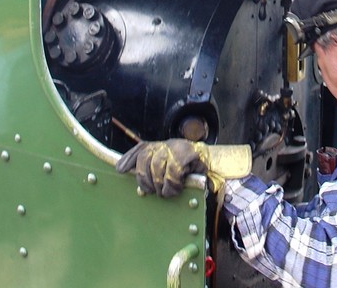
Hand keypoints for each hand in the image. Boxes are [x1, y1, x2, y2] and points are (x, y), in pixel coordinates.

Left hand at [116, 139, 251, 197]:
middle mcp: (168, 143)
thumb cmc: (192, 174)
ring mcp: (179, 147)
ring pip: (158, 164)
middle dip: (145, 178)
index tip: (118, 169)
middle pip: (146, 158)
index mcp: (161, 146)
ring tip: (166, 192)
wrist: (218, 169)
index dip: (128, 159)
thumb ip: (153, 170)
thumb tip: (133, 179)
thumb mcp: (170, 170)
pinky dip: (172, 183)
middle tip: (152, 191)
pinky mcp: (190, 153)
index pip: (140, 149)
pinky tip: (175, 189)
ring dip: (160, 183)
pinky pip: (174, 169)